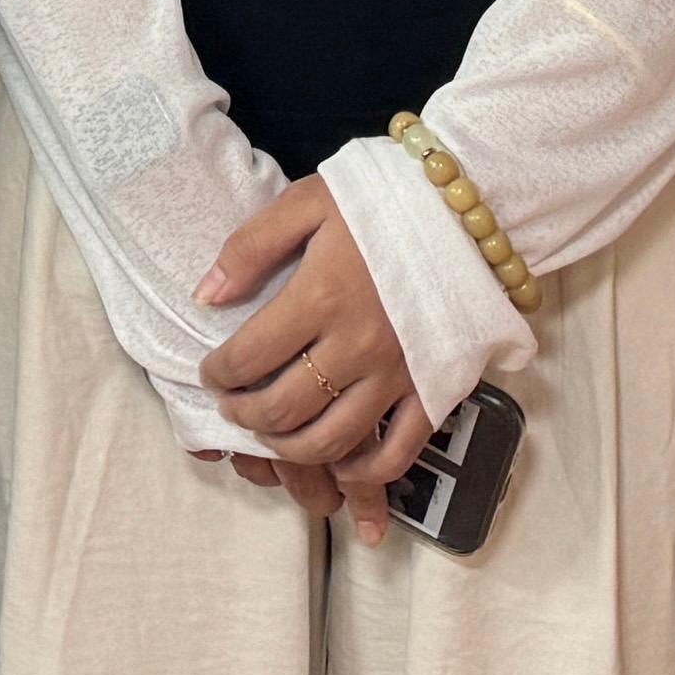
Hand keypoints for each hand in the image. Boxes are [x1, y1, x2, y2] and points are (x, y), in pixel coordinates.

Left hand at [202, 175, 413, 532]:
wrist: (467, 209)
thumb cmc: (383, 202)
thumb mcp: (307, 202)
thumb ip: (251, 247)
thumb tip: (206, 296)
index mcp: (320, 296)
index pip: (249, 358)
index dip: (219, 374)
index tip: (210, 373)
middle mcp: (356, 346)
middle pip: (284, 409)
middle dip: (245, 415)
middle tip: (233, 406)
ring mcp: (398, 375)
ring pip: (332, 441)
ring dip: (291, 448)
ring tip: (272, 433)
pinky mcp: (434, 390)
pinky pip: (399, 451)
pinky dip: (365, 472)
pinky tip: (339, 467)